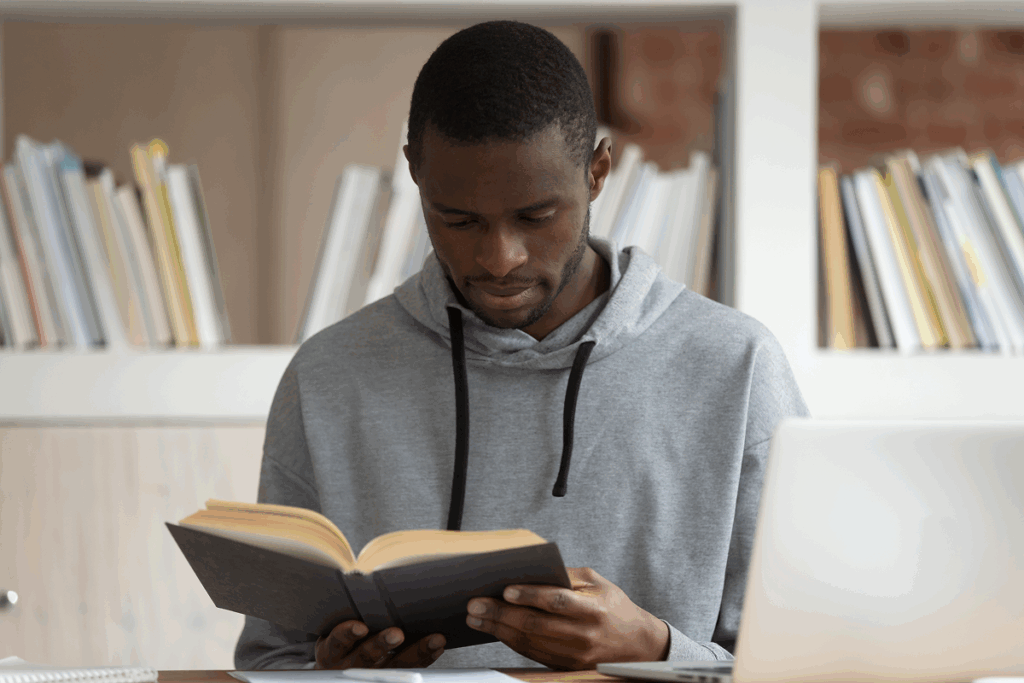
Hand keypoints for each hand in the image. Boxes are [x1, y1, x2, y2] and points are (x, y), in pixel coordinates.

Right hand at [315, 620, 445, 668]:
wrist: (339, 664)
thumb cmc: (339, 634)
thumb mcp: (333, 626)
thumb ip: (346, 611)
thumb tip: (365, 575)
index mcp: (331, 650)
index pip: (337, 643)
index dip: (347, 635)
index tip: (361, 627)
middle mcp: (348, 666)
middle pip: (365, 658)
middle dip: (381, 645)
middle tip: (397, 633)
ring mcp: (370, 673)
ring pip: (392, 667)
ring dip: (414, 653)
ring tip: (433, 639)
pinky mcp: (389, 675)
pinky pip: (408, 669)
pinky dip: (424, 657)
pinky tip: (437, 645)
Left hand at [465, 566, 668, 669]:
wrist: (637, 645)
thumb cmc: (614, 607)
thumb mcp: (597, 583)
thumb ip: (566, 576)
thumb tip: (531, 569)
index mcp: (593, 609)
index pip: (557, 601)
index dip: (530, 595)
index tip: (505, 589)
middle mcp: (583, 635)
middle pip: (535, 624)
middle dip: (500, 613)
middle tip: (475, 604)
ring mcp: (573, 655)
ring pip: (528, 642)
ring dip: (498, 629)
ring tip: (476, 617)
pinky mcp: (566, 666)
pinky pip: (532, 653)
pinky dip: (510, 641)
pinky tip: (495, 630)